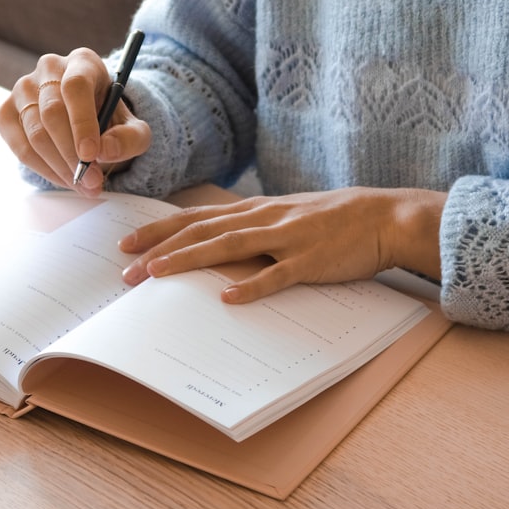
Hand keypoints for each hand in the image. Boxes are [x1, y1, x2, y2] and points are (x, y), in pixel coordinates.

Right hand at [0, 48, 151, 194]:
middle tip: (92, 181)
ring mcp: (23, 89)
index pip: (75, 86)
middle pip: (52, 113)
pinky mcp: (6, 112)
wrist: (89, 123)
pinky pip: (20, 147)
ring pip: (35, 133)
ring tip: (83, 185)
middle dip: (72, 154)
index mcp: (82, 62)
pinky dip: (43, 170)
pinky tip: (63, 179)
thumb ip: (129, 138)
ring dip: (60, 167)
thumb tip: (105, 151)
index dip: (82, 122)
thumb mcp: (134, 130)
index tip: (91, 155)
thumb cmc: (111, 121)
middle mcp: (49, 69)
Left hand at [119, 187, 445, 302]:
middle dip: (160, 249)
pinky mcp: (309, 260)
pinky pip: (277, 275)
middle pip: (201, 232)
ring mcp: (286, 238)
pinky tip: (228, 298)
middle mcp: (263, 219)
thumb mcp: (286, 216)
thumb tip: (218, 247)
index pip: (196, 218)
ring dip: (188, 260)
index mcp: (255, 210)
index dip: (159, 230)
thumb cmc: (333, 220)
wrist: (383, 217)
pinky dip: (252, 285)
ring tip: (156, 274)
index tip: (127, 243)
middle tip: (125, 268)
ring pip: (227, 247)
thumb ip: (253, 229)